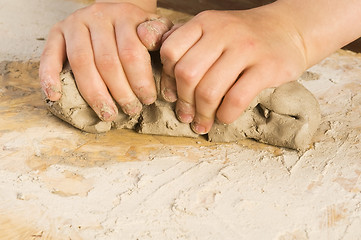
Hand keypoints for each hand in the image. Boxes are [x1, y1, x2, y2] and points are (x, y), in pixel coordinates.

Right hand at [39, 2, 171, 120]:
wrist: (113, 12)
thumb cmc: (136, 28)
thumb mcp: (155, 27)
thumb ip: (159, 36)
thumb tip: (152, 45)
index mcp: (125, 15)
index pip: (132, 53)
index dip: (140, 81)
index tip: (147, 99)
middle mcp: (98, 16)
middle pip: (107, 62)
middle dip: (120, 92)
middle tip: (131, 110)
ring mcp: (75, 23)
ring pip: (82, 63)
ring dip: (94, 94)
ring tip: (107, 113)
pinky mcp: (57, 32)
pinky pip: (50, 55)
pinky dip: (49, 77)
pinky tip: (55, 96)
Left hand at [160, 3, 307, 133]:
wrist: (288, 29)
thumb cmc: (243, 37)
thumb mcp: (213, 29)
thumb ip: (187, 43)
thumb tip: (163, 72)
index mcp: (205, 22)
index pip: (170, 51)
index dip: (167, 78)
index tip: (172, 95)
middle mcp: (224, 31)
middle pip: (187, 74)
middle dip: (183, 102)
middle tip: (185, 115)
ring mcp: (247, 48)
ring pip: (209, 90)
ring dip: (202, 114)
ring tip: (202, 122)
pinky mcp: (268, 67)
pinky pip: (236, 99)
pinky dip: (225, 115)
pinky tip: (223, 117)